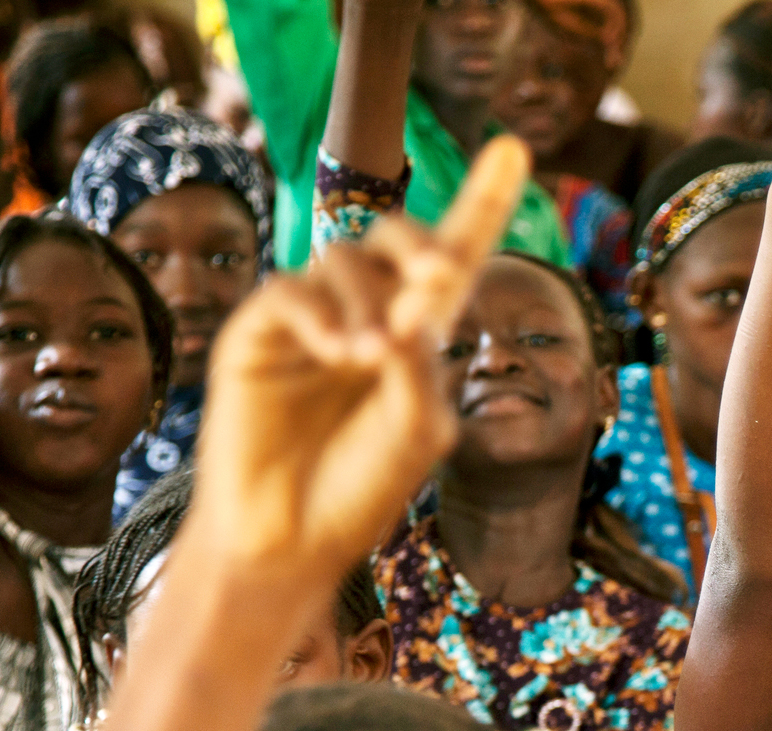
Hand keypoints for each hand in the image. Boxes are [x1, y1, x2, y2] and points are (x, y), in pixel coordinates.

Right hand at [186, 137, 529, 586]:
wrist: (291, 539)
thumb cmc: (358, 491)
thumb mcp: (416, 431)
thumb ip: (421, 368)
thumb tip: (404, 313)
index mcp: (417, 336)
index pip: (455, 259)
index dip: (483, 203)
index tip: (514, 149)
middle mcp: (365, 314)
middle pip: (395, 239)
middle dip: (422, 244)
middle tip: (441, 276)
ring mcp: (310, 319)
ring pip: (343, 260)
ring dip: (369, 302)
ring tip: (371, 359)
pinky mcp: (257, 333)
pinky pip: (289, 290)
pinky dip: (320, 313)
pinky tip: (338, 351)